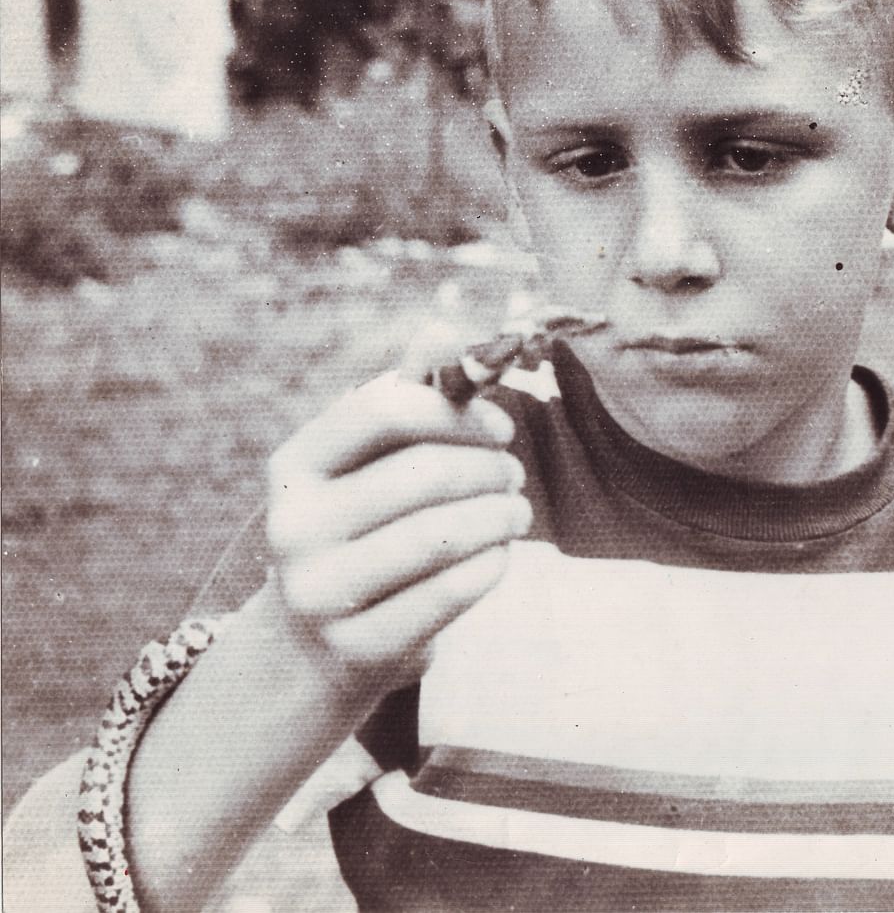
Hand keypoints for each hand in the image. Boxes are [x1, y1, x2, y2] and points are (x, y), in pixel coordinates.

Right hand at [263, 366, 529, 695]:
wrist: (314, 648)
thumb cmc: (357, 533)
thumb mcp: (365, 468)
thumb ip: (406, 400)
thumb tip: (445, 329)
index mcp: (294, 467)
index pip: (383, 411)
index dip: (456, 412)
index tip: (501, 428)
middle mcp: (293, 527)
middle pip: (422, 474)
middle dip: (489, 469)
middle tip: (516, 475)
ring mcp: (319, 592)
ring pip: (440, 536)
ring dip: (500, 517)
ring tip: (517, 512)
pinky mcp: (355, 647)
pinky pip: (449, 594)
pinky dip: (492, 566)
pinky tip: (502, 555)